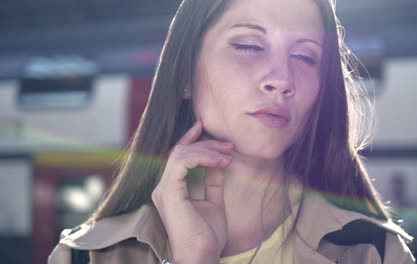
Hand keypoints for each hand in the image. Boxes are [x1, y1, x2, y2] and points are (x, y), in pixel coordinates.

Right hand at [152, 120, 232, 262]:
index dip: (189, 139)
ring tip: (228, 155)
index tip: (203, 127)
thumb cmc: (207, 235)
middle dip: (206, 144)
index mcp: (173, 190)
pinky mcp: (169, 191)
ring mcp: (164, 189)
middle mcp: (164, 187)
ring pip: (180, 152)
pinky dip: (202, 156)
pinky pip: (181, 161)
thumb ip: (213, 182)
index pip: (178, 157)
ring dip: (207, 150)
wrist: (202, 256)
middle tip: (229, 146)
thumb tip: (219, 162)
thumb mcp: (214, 202)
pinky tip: (220, 162)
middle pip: (180, 151)